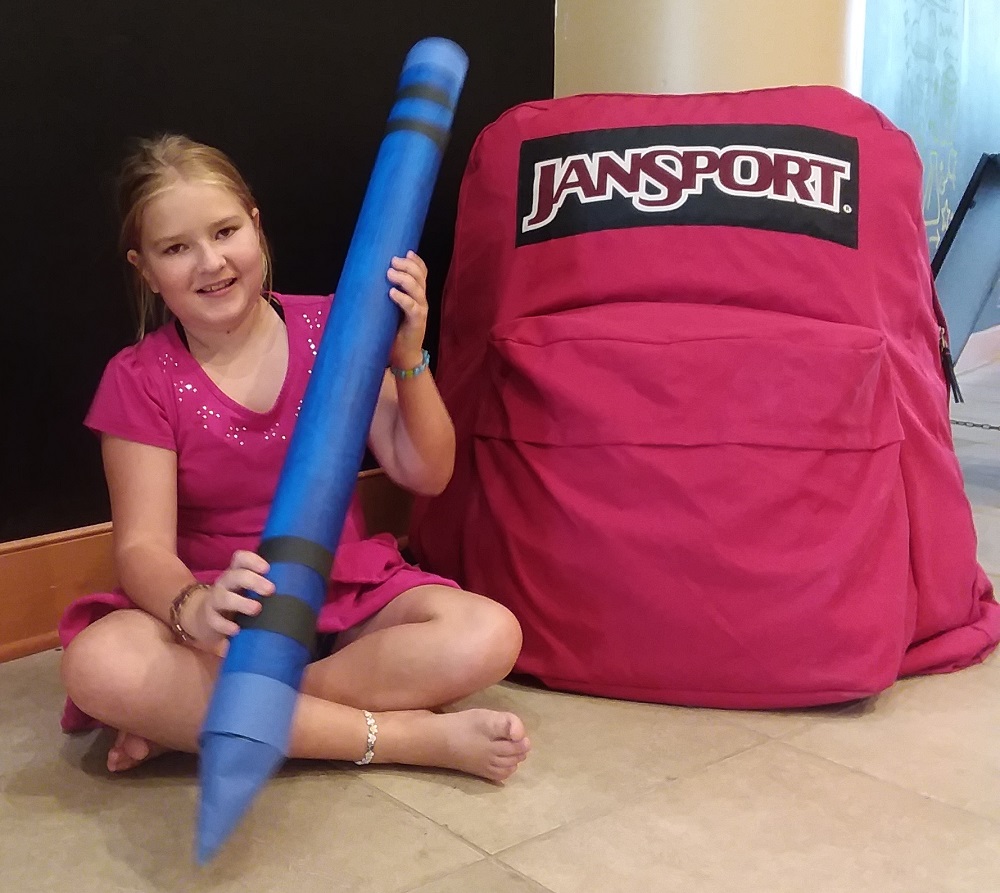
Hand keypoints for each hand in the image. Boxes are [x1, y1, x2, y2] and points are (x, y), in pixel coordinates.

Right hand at [182, 550, 273, 649]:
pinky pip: (215, 620)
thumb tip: (302, 591)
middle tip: (271, 590)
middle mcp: (225, 583)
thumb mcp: (248, 590)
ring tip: (256, 609)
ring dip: (241, 602)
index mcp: (237, 573)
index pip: (240, 558)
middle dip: (253, 581)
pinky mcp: (209, 619)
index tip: (268, 568)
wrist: (204, 617)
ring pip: (224, 597)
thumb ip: (266, 587)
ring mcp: (215, 600)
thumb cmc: (237, 601)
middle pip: (235, 576)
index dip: (253, 560)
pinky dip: (225, 625)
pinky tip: (236, 630)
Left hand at [387, 251, 428, 369]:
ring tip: (390, 273)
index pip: (422, 273)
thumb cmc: (392, 331)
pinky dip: (403, 299)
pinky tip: (392, 293)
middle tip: (392, 261)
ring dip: (404, 279)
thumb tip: (361, 280)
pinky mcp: (417, 323)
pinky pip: (412, 308)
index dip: (416, 261)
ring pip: (418, 289)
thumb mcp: (388, 309)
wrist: (402, 356)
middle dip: (407, 266)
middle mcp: (421, 300)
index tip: (405, 252)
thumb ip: (382, 295)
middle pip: (420, 277)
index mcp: (416, 294)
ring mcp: (421, 310)